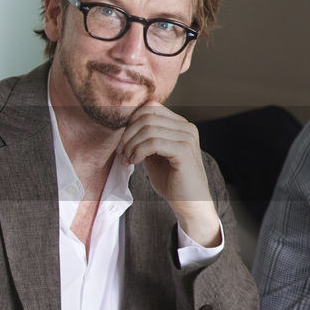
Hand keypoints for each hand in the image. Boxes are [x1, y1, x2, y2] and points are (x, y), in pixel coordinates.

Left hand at [117, 101, 221, 246]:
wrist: (189, 202)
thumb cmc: (170, 179)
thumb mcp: (153, 153)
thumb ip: (144, 138)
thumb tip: (123, 126)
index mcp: (179, 124)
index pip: (150, 107)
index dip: (131, 121)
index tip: (122, 142)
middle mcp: (186, 127)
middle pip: (146, 117)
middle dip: (127, 135)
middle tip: (121, 152)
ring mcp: (187, 138)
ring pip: (147, 129)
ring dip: (130, 145)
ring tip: (127, 159)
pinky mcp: (184, 151)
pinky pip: (153, 143)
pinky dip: (138, 151)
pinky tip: (134, 162)